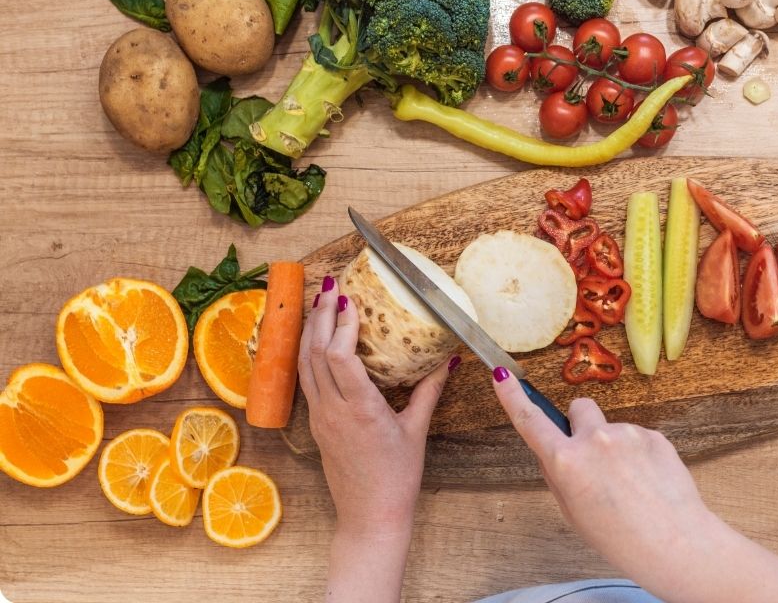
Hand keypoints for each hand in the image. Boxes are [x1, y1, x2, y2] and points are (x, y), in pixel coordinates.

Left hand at [297, 277, 454, 535]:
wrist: (369, 516)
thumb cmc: (396, 478)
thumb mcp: (417, 431)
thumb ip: (429, 391)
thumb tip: (448, 359)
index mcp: (360, 410)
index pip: (339, 357)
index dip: (341, 325)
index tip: (350, 299)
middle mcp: (333, 411)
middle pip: (315, 353)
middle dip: (320, 315)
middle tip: (330, 286)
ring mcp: (320, 418)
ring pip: (304, 365)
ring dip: (309, 331)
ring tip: (317, 302)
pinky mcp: (316, 424)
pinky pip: (306, 380)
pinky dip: (308, 353)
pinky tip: (315, 339)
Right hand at [492, 375, 711, 592]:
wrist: (676, 545)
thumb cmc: (621, 539)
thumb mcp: (572, 513)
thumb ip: (558, 475)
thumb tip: (554, 450)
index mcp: (566, 463)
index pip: (530, 420)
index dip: (512, 396)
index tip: (501, 374)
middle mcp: (594, 440)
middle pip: (578, 408)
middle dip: (582, 426)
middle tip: (595, 459)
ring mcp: (626, 433)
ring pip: (611, 428)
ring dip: (614, 447)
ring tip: (631, 485)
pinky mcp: (653, 435)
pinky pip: (637, 437)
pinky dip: (639, 455)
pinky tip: (648, 483)